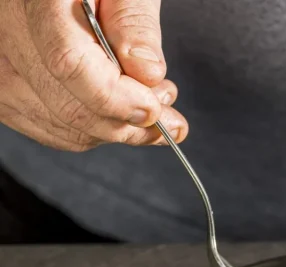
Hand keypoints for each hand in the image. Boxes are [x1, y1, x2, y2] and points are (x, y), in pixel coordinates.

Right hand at [0, 0, 186, 150]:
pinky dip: (94, 131)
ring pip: (63, 126)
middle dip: (129, 121)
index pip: (68, 64)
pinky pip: (51, 128)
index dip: (118, 98)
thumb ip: (134, 22)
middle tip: (166, 107)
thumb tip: (147, 72)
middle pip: (68, 106)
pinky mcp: (6, 89)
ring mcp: (3, 65)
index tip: (154, 108)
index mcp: (37, 1)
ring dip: (116, 128)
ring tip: (148, 102)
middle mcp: (8, 35)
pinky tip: (118, 112)